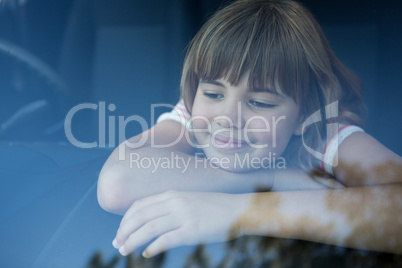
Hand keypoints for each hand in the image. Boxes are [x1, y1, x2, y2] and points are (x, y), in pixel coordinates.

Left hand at [112, 190, 250, 257]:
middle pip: (140, 217)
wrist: (237, 210)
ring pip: (148, 229)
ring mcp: (183, 216)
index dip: (125, 220)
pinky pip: (165, 240)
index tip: (120, 231)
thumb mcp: (188, 200)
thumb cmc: (213, 207)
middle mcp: (174, 203)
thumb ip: (170, 206)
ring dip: (133, 240)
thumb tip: (151, 220)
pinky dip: (152, 247)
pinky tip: (146, 254)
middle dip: (124, 231)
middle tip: (117, 243)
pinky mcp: (191, 230)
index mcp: (172, 195)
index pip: (139, 206)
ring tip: (124, 250)